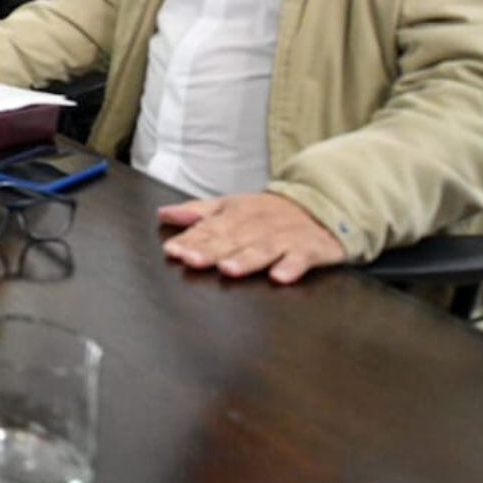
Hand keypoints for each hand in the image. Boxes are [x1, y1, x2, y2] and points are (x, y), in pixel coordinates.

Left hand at [157, 192, 345, 283]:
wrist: (319, 205)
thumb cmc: (267, 212)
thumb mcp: (230, 206)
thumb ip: (198, 212)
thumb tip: (163, 214)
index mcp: (235, 215)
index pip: (208, 229)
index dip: (190, 240)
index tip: (172, 251)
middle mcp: (256, 226)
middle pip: (231, 240)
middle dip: (210, 250)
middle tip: (191, 260)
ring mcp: (283, 238)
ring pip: (262, 250)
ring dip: (245, 260)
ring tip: (228, 269)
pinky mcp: (309, 249)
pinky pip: (301, 259)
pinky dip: (292, 267)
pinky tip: (280, 277)